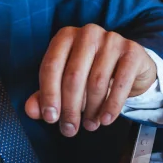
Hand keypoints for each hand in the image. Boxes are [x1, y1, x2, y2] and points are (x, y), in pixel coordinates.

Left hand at [23, 25, 156, 135]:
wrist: (130, 67)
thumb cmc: (91, 73)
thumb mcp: (66, 83)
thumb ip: (47, 95)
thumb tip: (30, 110)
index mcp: (65, 36)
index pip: (51, 66)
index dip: (48, 95)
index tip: (50, 118)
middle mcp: (87, 33)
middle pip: (73, 76)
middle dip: (70, 108)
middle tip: (69, 129)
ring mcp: (112, 39)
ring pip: (97, 81)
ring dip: (91, 110)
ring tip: (89, 125)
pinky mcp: (132, 51)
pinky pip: (121, 82)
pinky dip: (112, 105)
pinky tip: (105, 119)